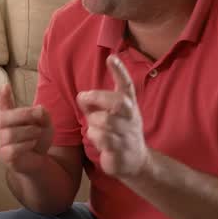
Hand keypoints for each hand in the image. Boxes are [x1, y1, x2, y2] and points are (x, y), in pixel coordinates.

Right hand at [0, 84, 55, 174]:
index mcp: (6, 116)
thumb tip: (39, 109)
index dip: (2, 96)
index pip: (2, 104)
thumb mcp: (44, 123)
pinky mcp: (5, 156)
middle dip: (25, 115)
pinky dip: (27, 145)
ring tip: (37, 135)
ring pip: (11, 134)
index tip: (6, 86)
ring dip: (30, 133)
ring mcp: (0, 142)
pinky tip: (32, 144)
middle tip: (39, 118)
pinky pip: (13, 149)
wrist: (38, 160)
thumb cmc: (36, 139)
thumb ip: (41, 114)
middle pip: (4, 117)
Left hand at [78, 55, 147, 178]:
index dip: (119, 71)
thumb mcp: (110, 114)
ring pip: (105, 121)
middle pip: (117, 101)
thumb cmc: (119, 132)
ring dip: (93, 122)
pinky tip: (98, 140)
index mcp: (129, 105)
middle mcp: (131, 117)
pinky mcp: (121, 148)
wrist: (136, 161)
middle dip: (98, 97)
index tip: (111, 57)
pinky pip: (102, 138)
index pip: (126, 85)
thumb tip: (81, 96)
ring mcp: (128, 133)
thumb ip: (96, 104)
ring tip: (95, 126)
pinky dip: (94, 137)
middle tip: (84, 97)